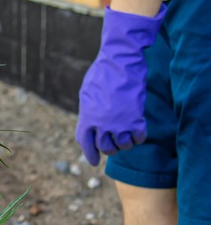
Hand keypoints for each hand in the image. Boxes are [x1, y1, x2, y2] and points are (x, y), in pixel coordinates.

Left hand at [75, 4, 166, 165]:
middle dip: (109, 149)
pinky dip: (138, 137)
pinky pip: (138, 138)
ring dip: (125, 144)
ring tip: (125, 137)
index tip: (94, 162)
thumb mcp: (87, 94)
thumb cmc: (102, 74)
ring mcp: (119, 124)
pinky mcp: (136, 120)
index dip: (90, 154)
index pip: (86, 143)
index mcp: (87, 118)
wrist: (121, 63)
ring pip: (123, 145)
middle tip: (113, 146)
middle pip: (105, 147)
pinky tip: (138, 132)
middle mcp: (101, 125)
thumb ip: (89, 112)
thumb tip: (92, 126)